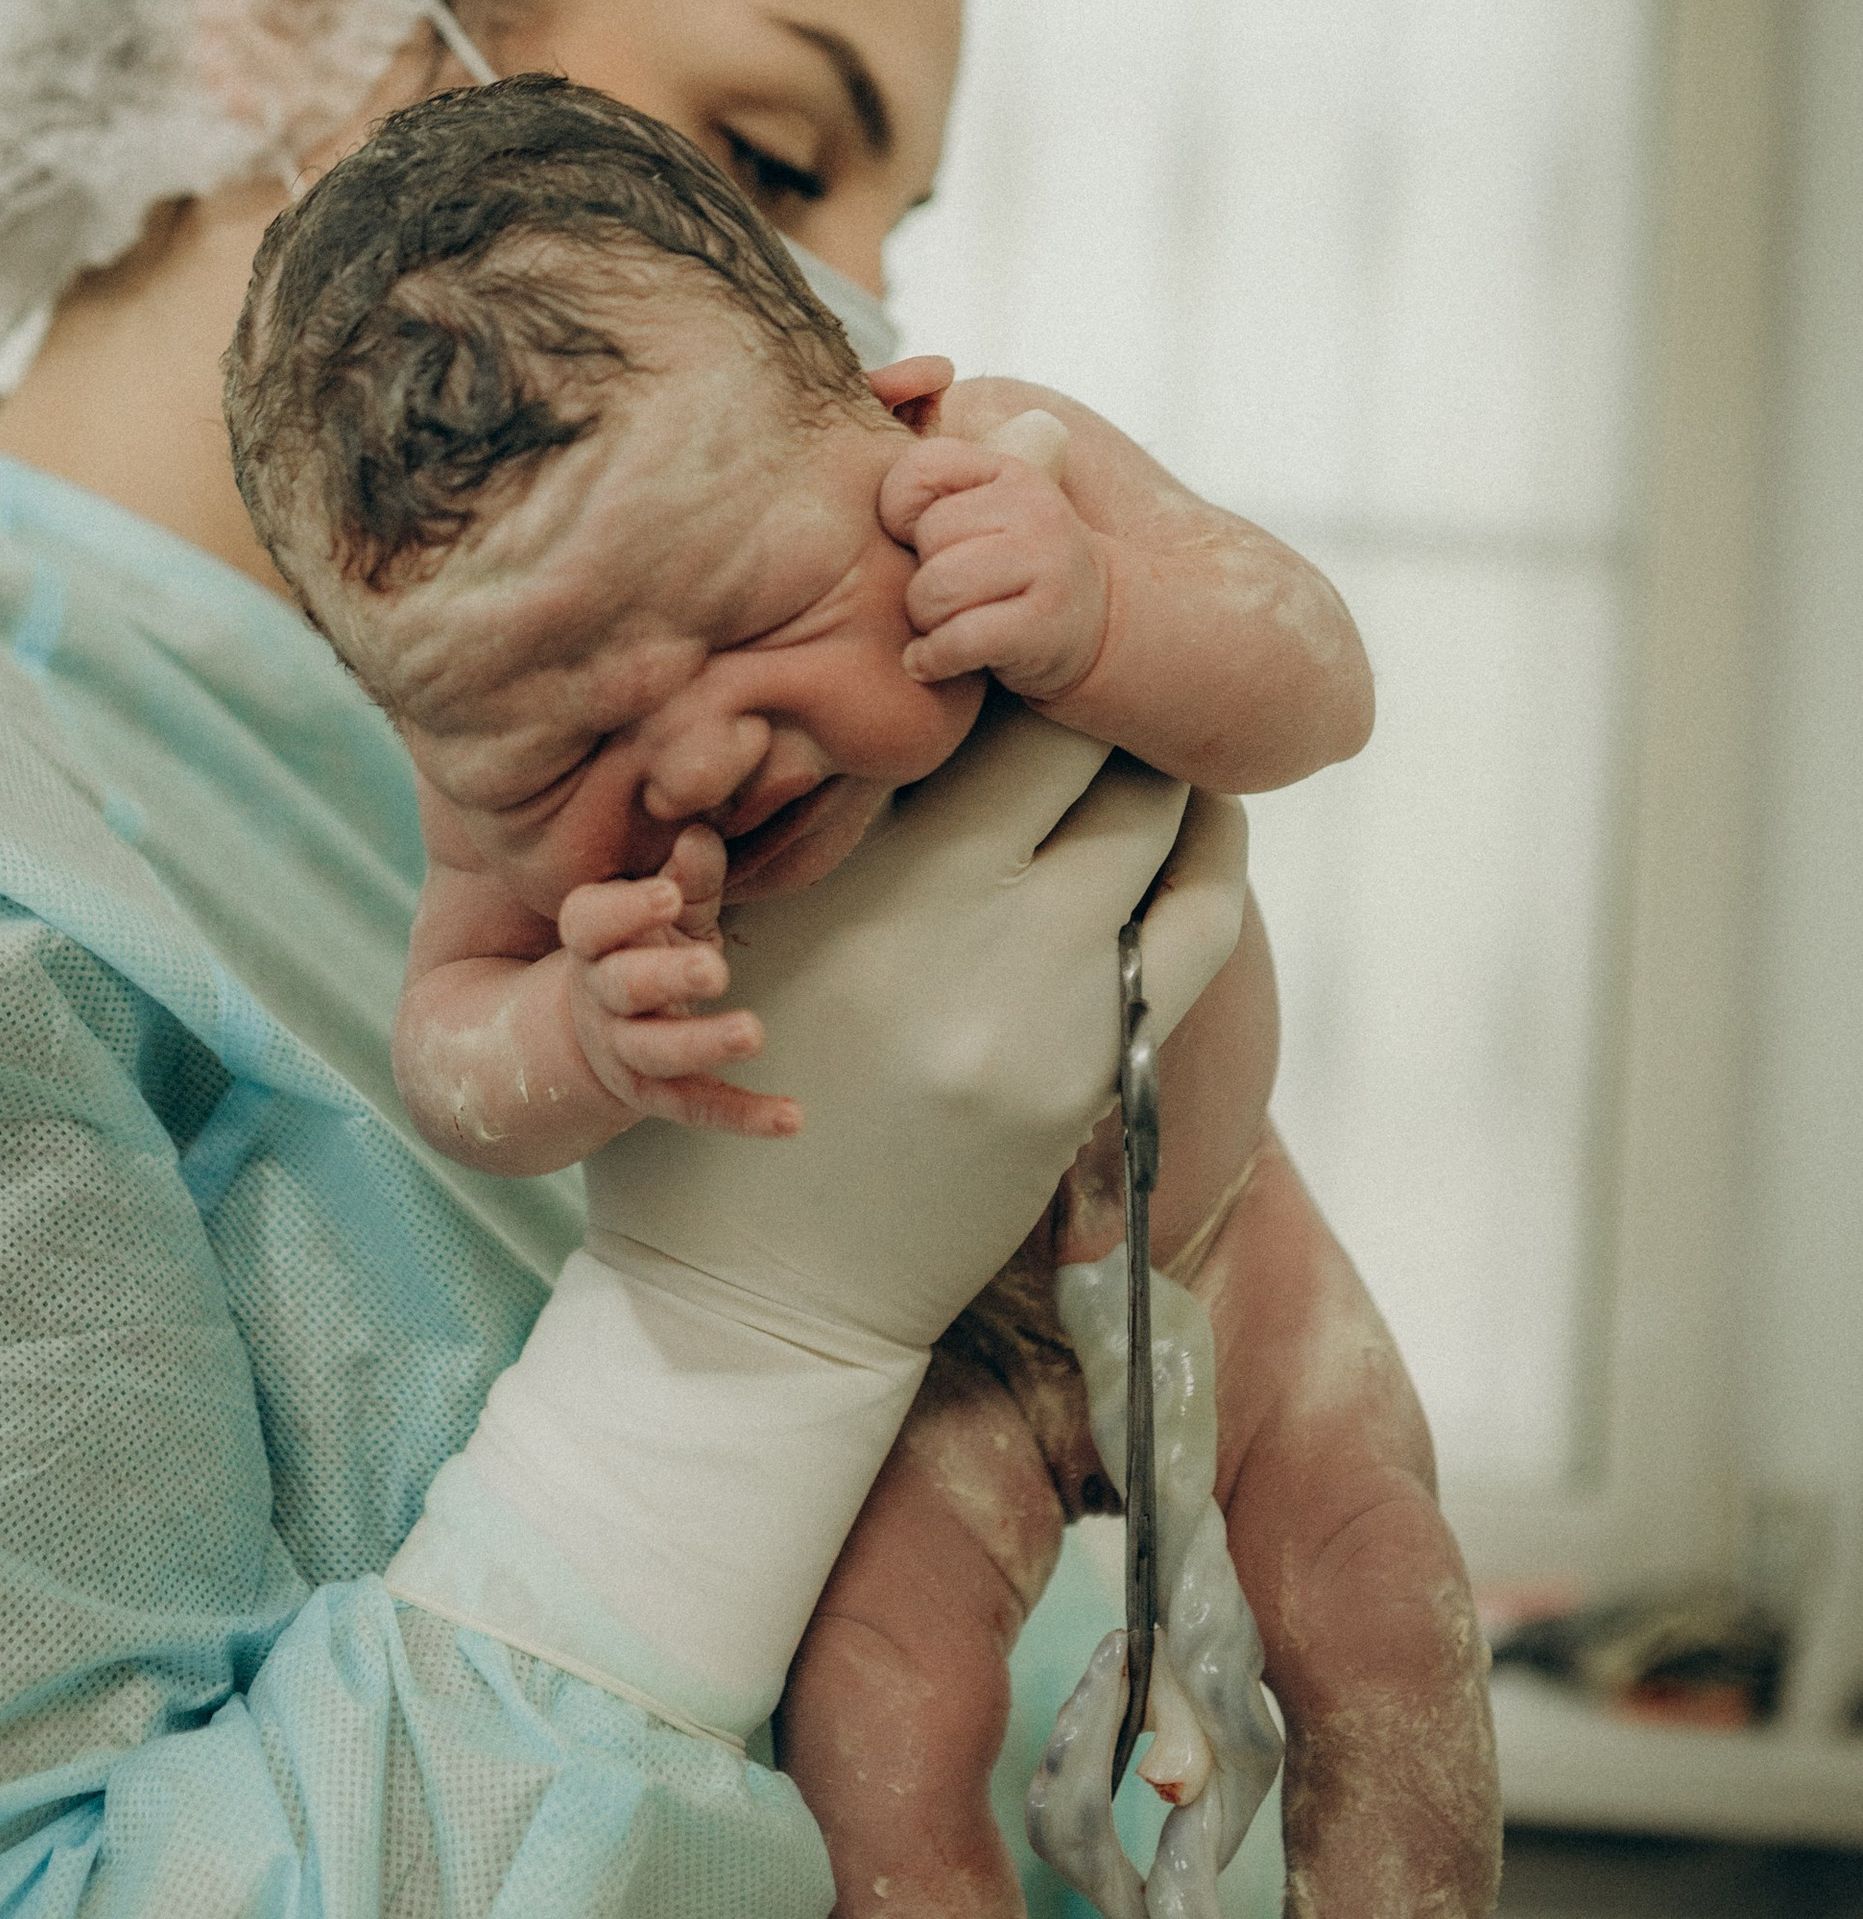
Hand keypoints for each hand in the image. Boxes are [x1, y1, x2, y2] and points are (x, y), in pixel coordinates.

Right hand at [556, 832, 797, 1139]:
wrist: (597, 1031)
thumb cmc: (642, 945)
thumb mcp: (661, 908)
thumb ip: (686, 875)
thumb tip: (702, 833)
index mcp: (595, 941)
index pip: (589, 922)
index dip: (622, 910)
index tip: (666, 896)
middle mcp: (601, 997)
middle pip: (623, 987)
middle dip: (665, 977)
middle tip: (713, 969)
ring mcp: (624, 1050)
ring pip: (656, 1052)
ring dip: (703, 1042)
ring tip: (753, 1034)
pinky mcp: (655, 1095)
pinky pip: (698, 1106)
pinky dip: (744, 1114)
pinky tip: (792, 1118)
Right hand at [586, 706, 1248, 1360]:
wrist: (759, 1297)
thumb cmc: (715, 1096)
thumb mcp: (729, 933)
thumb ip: (815, 820)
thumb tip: (906, 689)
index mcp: (863, 879)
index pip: (978, 702)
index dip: (1006, 644)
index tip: (1005, 622)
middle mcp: (970, 925)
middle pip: (1089, 743)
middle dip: (1092, 691)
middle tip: (1086, 663)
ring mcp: (1051, 1003)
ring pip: (1161, 822)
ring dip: (1159, 767)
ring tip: (1141, 739)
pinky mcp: (1099, 1069)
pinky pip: (1195, 929)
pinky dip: (1203, 860)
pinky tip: (1184, 834)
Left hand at [879, 417, 1109, 699]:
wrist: (1098, 624)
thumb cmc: (1014, 568)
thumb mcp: (986, 511)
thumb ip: (935, 487)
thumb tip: (864, 447)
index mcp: (1009, 470)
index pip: (919, 468)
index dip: (899, 511)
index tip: (915, 539)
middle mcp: (1034, 508)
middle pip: (927, 536)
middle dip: (918, 575)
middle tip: (944, 595)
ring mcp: (1046, 564)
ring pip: (937, 589)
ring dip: (926, 620)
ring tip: (943, 626)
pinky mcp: (1043, 625)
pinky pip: (959, 639)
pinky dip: (933, 658)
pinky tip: (932, 662)